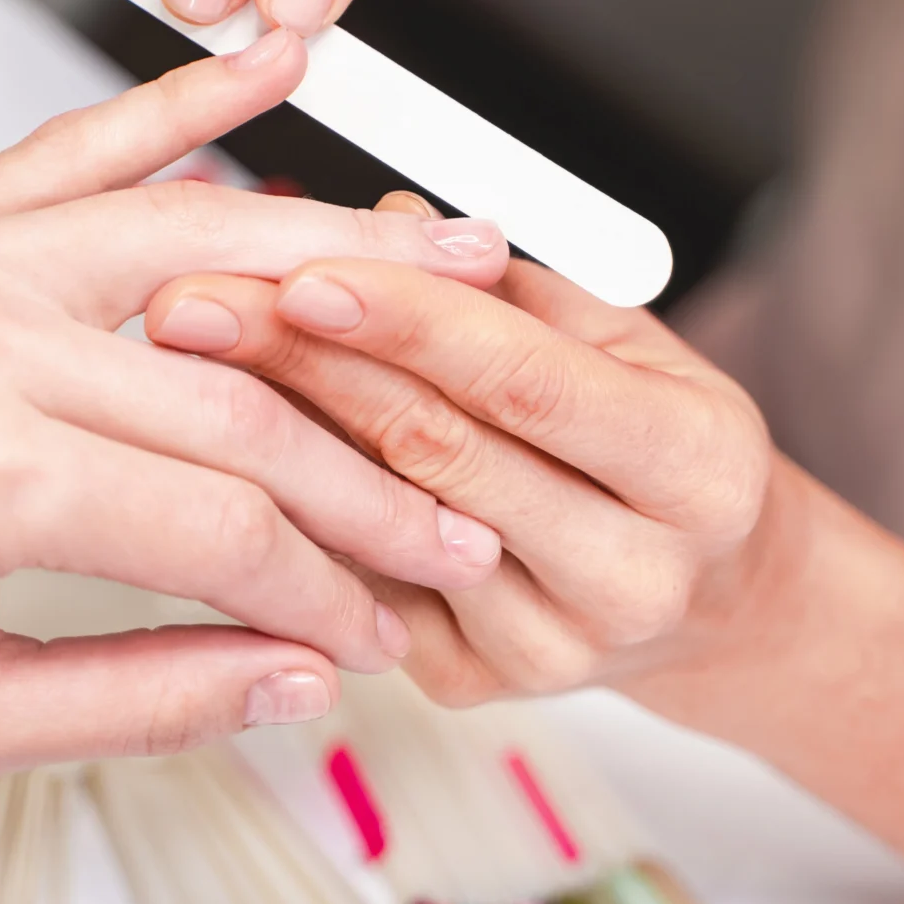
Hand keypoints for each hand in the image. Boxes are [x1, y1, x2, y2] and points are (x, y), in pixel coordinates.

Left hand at [0, 42, 508, 777]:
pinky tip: (270, 73)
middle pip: (245, 390)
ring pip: (199, 238)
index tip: (393, 628)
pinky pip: (76, 149)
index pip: (232, 523)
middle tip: (463, 507)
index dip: (337, 586)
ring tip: (462, 256)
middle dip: (373, 463)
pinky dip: (181, 106)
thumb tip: (293, 679)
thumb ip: (136, 697)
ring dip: (341, 250)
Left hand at [142, 226, 770, 705]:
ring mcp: (546, 645)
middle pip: (437, 452)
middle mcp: (631, 575)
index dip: (410, 323)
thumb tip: (386, 222)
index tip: (307, 269)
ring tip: (187, 359)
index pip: (528, 383)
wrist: (716, 600)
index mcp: (698, 471)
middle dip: (303, 363)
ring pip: (378, 524)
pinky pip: (353, 576)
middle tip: (195, 298)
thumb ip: (513, 292)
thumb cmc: (669, 451)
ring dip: (274, 431)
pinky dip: (285, 502)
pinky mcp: (471, 682)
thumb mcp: (635, 345)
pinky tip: (221, 445)